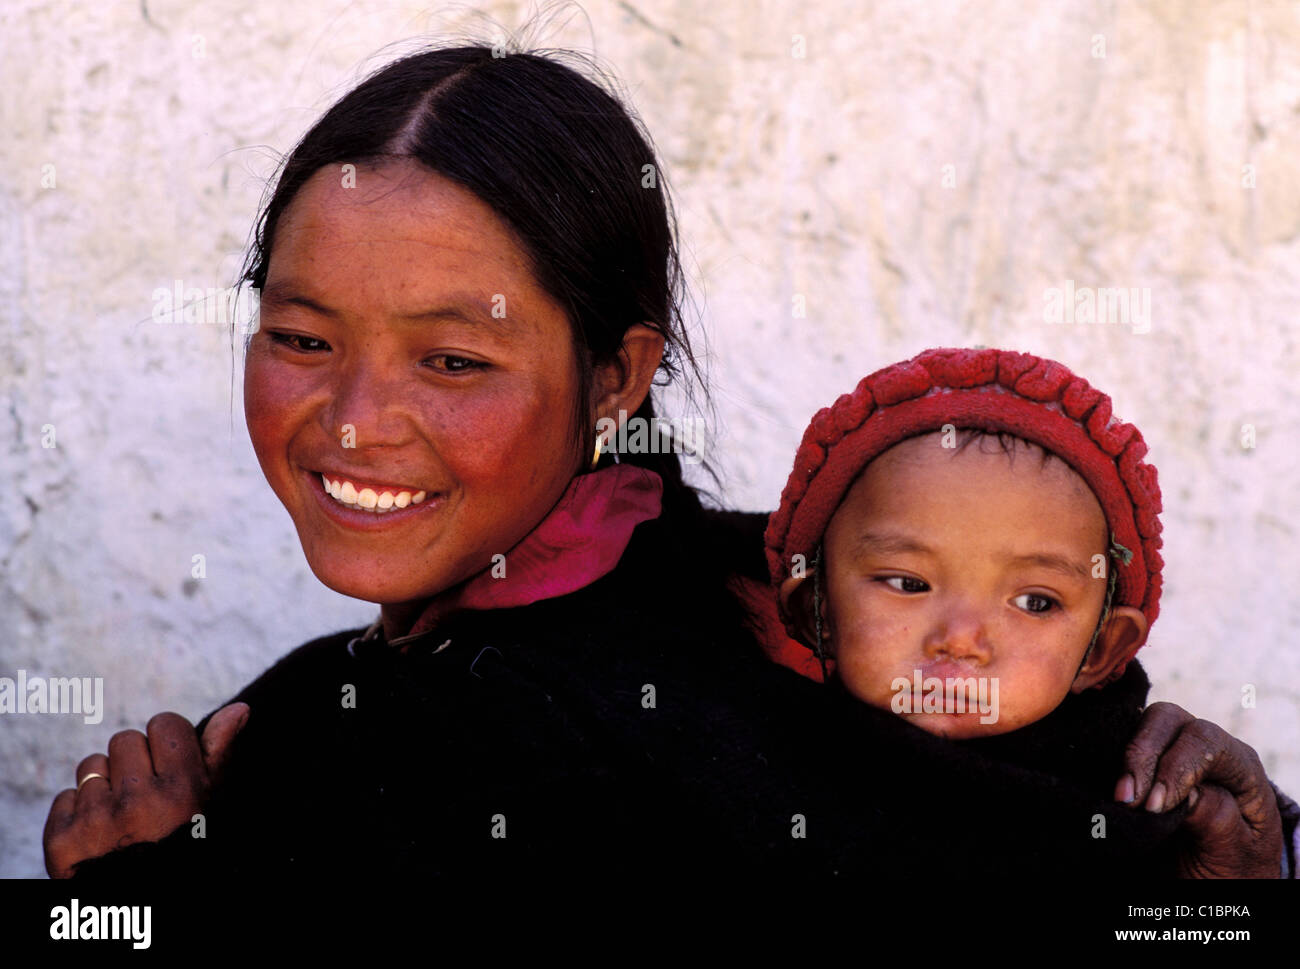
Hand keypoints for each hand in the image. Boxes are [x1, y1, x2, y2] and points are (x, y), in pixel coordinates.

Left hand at [43, 703, 249, 878]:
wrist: (140, 907)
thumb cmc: (182, 846)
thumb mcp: (208, 804)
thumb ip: (218, 753)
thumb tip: (239, 707)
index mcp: (182, 792)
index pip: (165, 724)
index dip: (168, 744)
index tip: (170, 767)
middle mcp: (138, 802)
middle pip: (125, 739)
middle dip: (135, 763)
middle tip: (145, 796)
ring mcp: (96, 820)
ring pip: (92, 764)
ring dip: (105, 784)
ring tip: (121, 814)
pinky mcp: (61, 836)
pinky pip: (67, 795)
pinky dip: (80, 811)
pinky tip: (98, 833)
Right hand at [1116, 701, 1283, 877]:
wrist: (1207, 881)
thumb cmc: (1230, 869)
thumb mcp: (1235, 854)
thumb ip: (1219, 819)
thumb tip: (1188, 792)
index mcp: (1241, 767)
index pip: (1208, 743)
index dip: (1177, 768)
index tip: (1154, 806)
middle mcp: (1206, 749)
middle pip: (1170, 720)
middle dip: (1144, 755)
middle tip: (1127, 799)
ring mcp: (1172, 750)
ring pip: (1143, 723)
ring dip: (1127, 757)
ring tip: (1120, 798)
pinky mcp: (1144, 762)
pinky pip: (1122, 741)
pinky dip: (1111, 759)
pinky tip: (1111, 790)